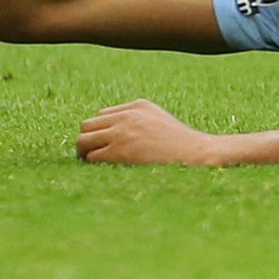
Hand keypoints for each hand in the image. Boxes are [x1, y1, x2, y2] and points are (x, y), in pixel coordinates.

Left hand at [76, 99, 219, 165]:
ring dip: (84, 153)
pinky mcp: (119, 152)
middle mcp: (126, 115)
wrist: (196, 153)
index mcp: (137, 105)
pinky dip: (92, 164)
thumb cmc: (180, 143)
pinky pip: (91, 157)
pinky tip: (100, 172)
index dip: (100, 131)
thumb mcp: (160, 120)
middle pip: (87, 125)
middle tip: (91, 155)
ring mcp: (121, 133)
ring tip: (91, 164)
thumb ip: (137, 119)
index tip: (104, 144)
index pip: (102, 115)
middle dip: (87, 140)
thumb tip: (112, 132)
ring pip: (83, 140)